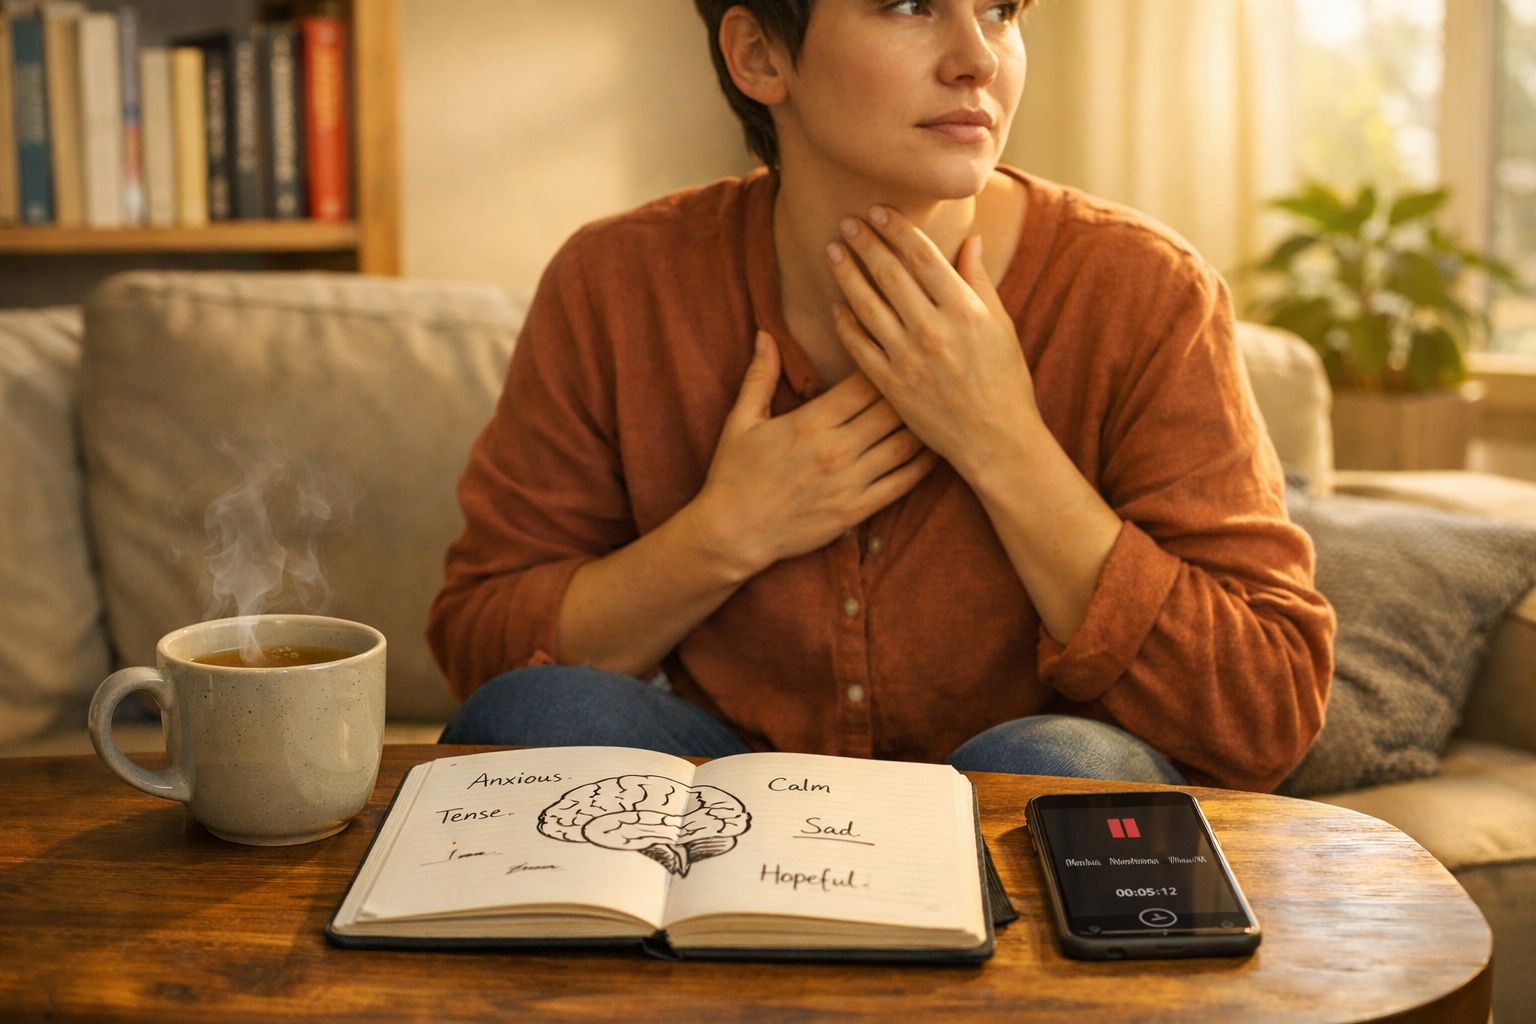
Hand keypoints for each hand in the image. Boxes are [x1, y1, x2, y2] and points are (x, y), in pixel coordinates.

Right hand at [690, 331, 936, 577]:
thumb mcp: (741, 421)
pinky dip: (924, 464)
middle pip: (892, 409)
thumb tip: (766, 334)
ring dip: (925, 425)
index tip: (898, 353)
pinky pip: (902, 483)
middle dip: (912, 390)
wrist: (732, 534)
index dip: (886, 364)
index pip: (864, 383)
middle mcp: (836, 449)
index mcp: (811, 422)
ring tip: (941, 407)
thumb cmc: (733, 474)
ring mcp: (850, 482)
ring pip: (904, 444)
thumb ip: (760, 376)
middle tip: (930, 376)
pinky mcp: (857, 510)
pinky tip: (937, 449)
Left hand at [825, 207, 1039, 479]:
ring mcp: (908, 358)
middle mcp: (933, 329)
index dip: (895, 229)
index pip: (921, 256)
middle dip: (864, 243)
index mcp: (964, 309)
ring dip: (847, 275)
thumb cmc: (1006, 381)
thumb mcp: (1001, 326)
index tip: (876, 211)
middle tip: (845, 223)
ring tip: (833, 252)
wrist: (997, 440)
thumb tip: (970, 239)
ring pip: (867, 305)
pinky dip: (845, 323)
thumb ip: (980, 281)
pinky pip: (859, 347)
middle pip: (888, 274)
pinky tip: (836, 305)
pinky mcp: (892, 385)